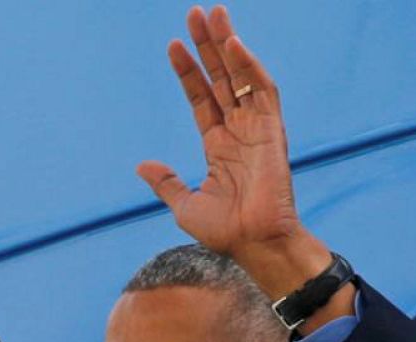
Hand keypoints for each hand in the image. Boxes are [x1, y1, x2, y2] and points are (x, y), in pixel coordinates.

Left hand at [138, 6, 332, 300]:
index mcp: (218, 145)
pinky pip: (262, 91)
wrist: (253, 244)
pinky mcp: (273, 130)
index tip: (172, 46)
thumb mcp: (185, 205)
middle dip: (208, 46)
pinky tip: (234, 45)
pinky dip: (250, 67)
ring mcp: (257, 128)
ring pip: (241, 76)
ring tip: (213, 15)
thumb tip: (142, 165)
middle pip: (221, 78)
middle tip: (196, 12)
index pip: (201, 98)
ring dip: (228, 45)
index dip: (188, 72)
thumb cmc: (225, 232)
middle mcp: (238, 131)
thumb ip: (167, 182)